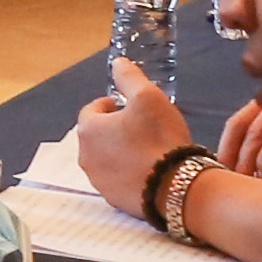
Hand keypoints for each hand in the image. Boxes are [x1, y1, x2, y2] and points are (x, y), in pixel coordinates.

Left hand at [72, 59, 196, 208]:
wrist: (175, 187)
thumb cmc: (159, 138)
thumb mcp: (148, 97)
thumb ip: (130, 77)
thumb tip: (117, 63)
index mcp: (89, 130)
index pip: (92, 110)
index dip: (110, 105)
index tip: (128, 106)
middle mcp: (86, 156)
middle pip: (96, 135)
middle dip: (113, 128)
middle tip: (140, 126)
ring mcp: (98, 181)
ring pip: (105, 158)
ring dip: (119, 150)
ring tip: (145, 148)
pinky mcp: (112, 199)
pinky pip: (116, 179)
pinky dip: (126, 171)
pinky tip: (147, 170)